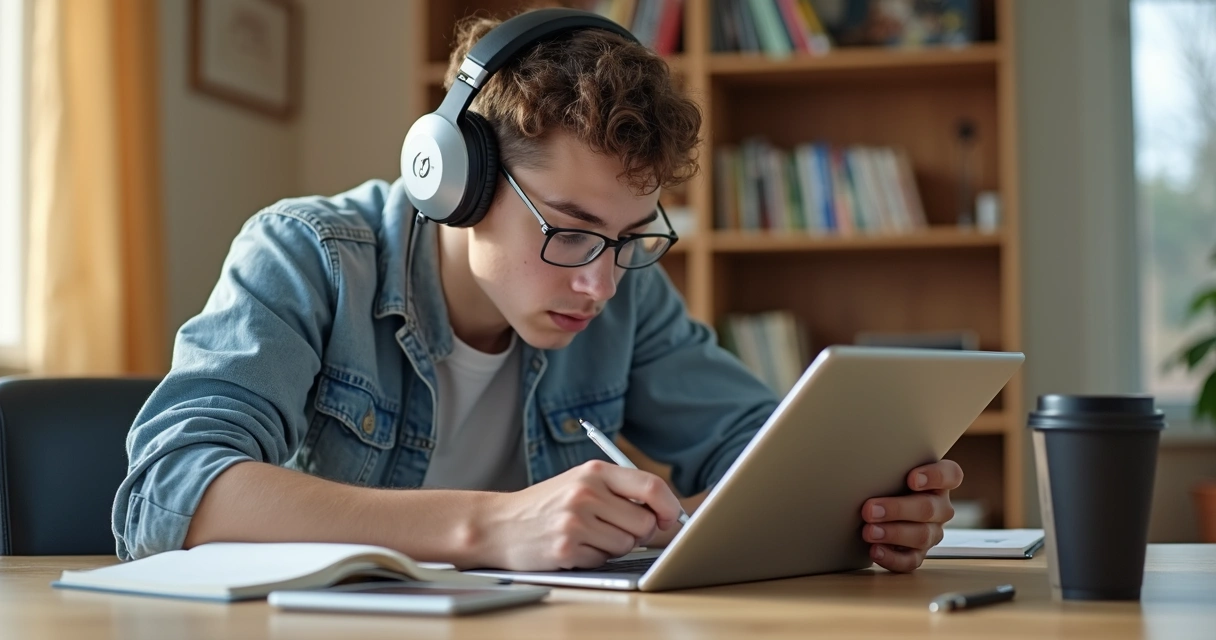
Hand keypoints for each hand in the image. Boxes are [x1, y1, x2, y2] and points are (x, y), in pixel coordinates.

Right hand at [477, 460, 683, 570]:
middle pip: (644, 522)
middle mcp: (586, 493)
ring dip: (614, 547)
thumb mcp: (580, 482)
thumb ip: (619, 490)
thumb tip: (664, 513)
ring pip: (627, 545)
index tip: (670, 518)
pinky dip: (594, 558)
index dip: (669, 506)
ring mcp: (575, 521)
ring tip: (588, 536)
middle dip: (638, 532)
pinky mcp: (566, 549)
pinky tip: (573, 547)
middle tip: (615, 529)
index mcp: (594, 471)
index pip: (651, 486)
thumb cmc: (547, 504)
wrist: (499, 523)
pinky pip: (603, 560)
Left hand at [860, 459, 962, 572]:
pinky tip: (875, 551)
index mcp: (939, 482)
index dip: (934, 477)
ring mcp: (931, 531)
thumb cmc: (886, 483)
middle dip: (897, 509)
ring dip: (892, 534)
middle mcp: (940, 507)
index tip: (912, 479)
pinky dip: (892, 558)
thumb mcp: (891, 471)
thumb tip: (861, 463)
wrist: (878, 509)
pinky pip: (911, 560)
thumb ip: (888, 467)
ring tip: (869, 532)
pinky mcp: (918, 553)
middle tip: (870, 509)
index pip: (950, 474)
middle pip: (929, 508)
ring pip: (921, 535)